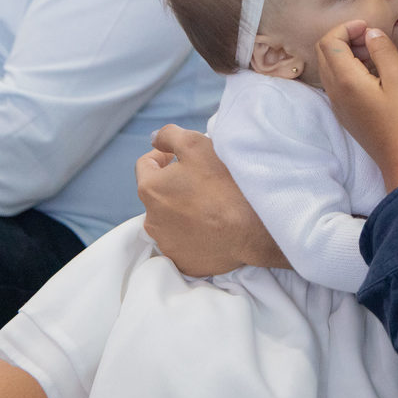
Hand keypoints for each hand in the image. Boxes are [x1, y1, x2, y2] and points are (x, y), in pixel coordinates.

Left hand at [135, 124, 287, 276]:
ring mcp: (166, 244)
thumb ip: (169, 135)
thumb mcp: (197, 144)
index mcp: (150, 189)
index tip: (181, 158)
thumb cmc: (225, 186)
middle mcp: (151, 220)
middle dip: (174, 184)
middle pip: (157, 193)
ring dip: (182, 210)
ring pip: (169, 219)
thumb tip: (154, 140)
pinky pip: (182, 241)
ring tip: (210, 204)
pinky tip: (212, 225)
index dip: (163, 156)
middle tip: (202, 180)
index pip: (145, 164)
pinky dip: (193, 232)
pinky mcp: (183, 262)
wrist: (252, 230)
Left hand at [317, 20, 397, 190]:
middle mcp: (334, 91)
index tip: (368, 27)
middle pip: (324, 52)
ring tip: (373, 53)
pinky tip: (371, 73)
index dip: (346, 27)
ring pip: (328, 67)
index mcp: (345, 80)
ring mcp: (337, 104)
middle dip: (344, 38)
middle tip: (370, 38)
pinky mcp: (344, 112)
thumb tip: (370, 33)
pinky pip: (336, 82)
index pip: (329, 41)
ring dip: (345, 53)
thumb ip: (383, 51)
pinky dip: (347, 68)